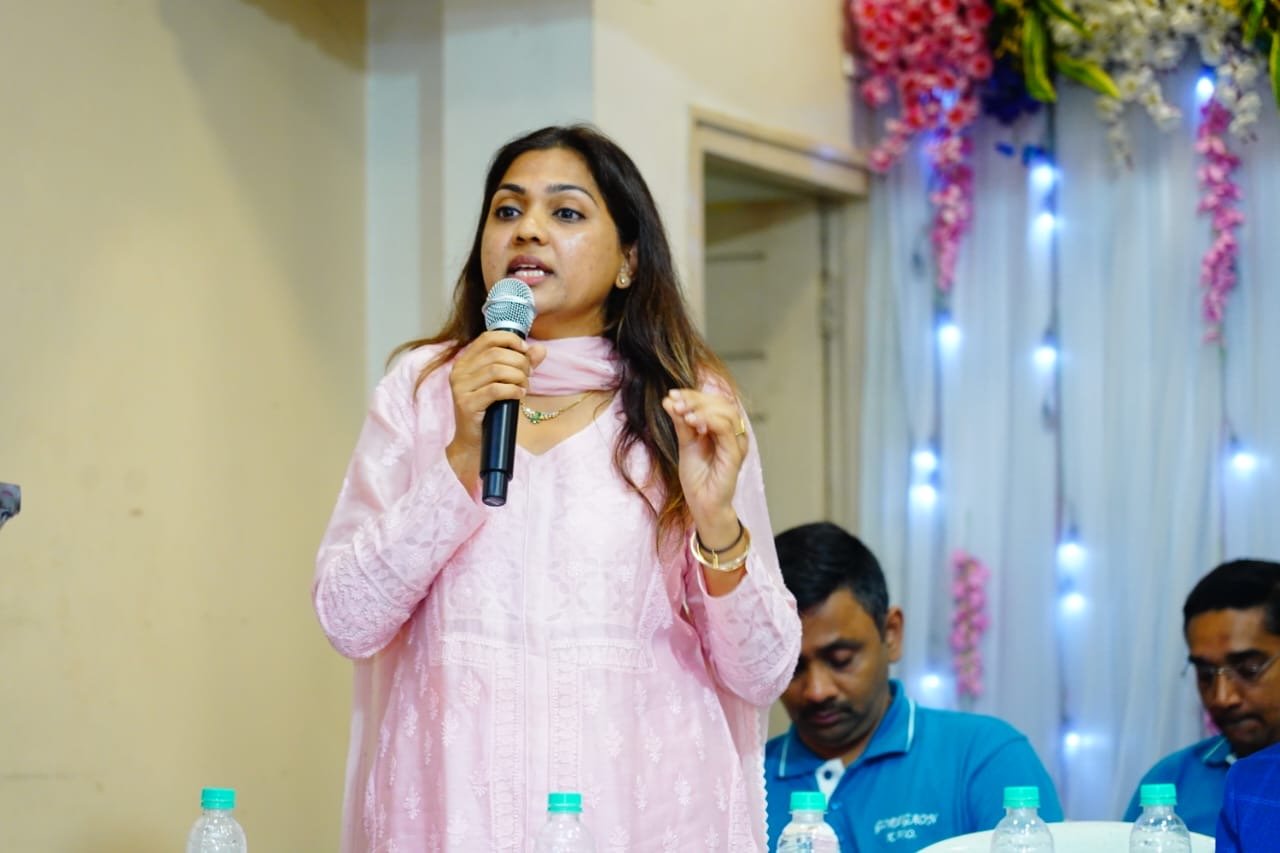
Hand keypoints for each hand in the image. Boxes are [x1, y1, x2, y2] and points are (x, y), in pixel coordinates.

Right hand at [445, 332, 545, 485]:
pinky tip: (519, 395)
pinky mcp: (466, 404)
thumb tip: (541, 349)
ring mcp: (460, 388)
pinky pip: (495, 390)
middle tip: (528, 376)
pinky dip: (512, 390)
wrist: (475, 441)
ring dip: (518, 377)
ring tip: (524, 387)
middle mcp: (459, 371)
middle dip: (519, 363)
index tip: (526, 351)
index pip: (488, 338)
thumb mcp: (506, 383)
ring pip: (496, 370)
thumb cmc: (491, 410)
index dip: (510, 340)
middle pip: (496, 354)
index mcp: (465, 361)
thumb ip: (522, 364)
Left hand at [661, 387, 747, 545]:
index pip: (713, 402)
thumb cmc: (697, 477)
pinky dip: (708, 420)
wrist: (702, 504)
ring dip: (701, 408)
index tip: (672, 395)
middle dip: (695, 399)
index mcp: (724, 428)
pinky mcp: (735, 454)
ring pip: (726, 412)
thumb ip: (681, 422)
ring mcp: (737, 443)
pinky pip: (725, 429)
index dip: (693, 395)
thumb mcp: (686, 444)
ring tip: (681, 412)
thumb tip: (668, 400)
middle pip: (721, 403)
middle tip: (675, 402)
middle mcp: (734, 433)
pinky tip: (691, 421)